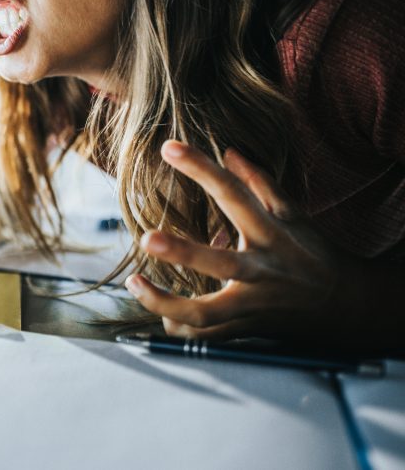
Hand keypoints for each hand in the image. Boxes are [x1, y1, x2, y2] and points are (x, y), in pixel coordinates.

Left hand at [124, 140, 341, 341]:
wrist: (350, 308)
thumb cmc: (313, 253)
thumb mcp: (294, 214)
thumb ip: (259, 182)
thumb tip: (228, 151)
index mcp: (270, 234)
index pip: (233, 194)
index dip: (202, 169)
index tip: (169, 147)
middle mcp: (261, 270)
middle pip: (220, 265)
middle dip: (183, 253)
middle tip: (146, 238)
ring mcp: (253, 305)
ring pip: (206, 314)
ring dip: (166, 303)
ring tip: (134, 282)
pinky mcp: (246, 330)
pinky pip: (207, 337)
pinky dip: (180, 328)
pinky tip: (160, 314)